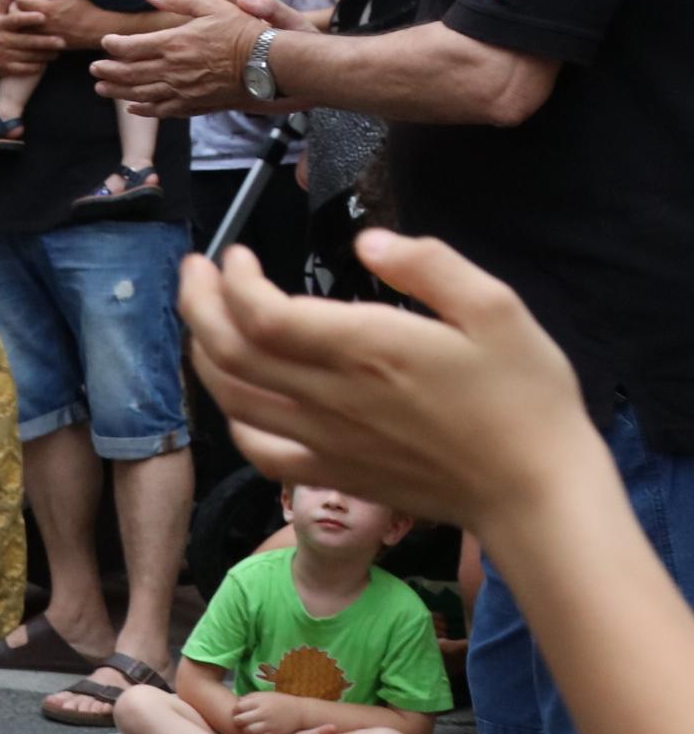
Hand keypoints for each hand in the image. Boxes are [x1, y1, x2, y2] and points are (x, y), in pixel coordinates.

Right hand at [0, 0, 64, 83]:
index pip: (15, 20)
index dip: (29, 18)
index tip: (43, 17)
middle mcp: (1, 39)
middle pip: (27, 41)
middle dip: (45, 41)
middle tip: (62, 41)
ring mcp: (3, 55)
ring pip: (28, 56)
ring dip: (44, 55)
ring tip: (57, 52)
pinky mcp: (4, 68)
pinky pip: (22, 69)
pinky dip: (34, 67)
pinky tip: (44, 64)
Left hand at [92, 0, 261, 117]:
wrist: (268, 64)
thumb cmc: (241, 31)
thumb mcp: (210, 6)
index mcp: (173, 43)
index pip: (131, 47)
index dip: (114, 46)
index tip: (105, 43)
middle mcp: (173, 69)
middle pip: (129, 73)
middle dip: (107, 71)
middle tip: (93, 70)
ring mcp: (183, 90)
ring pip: (141, 94)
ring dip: (118, 92)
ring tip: (102, 89)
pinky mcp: (195, 104)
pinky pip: (163, 110)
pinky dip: (144, 110)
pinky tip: (133, 108)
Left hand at [178, 232, 597, 533]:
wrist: (536, 492)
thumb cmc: (525, 397)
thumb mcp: (496, 309)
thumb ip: (429, 266)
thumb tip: (369, 241)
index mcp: (366, 349)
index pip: (261, 314)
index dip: (231, 281)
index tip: (236, 255)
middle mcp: (331, 396)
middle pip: (230, 351)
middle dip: (198, 304)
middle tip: (197, 270)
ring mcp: (326, 441)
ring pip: (232, 398)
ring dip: (204, 354)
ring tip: (206, 320)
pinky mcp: (334, 474)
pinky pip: (258, 450)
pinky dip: (232, 417)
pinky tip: (238, 395)